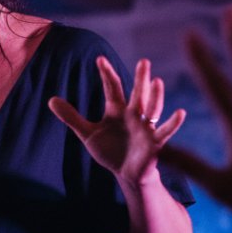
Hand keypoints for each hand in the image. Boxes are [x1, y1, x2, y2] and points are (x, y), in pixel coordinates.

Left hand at [49, 57, 185, 186]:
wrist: (125, 173)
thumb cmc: (110, 150)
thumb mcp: (87, 133)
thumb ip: (72, 117)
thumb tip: (51, 100)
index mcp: (117, 110)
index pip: (112, 88)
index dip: (106, 74)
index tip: (99, 59)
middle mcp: (134, 115)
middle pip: (137, 94)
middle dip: (140, 79)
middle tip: (143, 61)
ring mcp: (145, 128)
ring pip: (152, 109)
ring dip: (156, 97)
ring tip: (157, 82)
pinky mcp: (154, 143)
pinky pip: (165, 131)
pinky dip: (173, 123)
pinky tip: (180, 113)